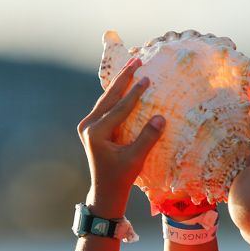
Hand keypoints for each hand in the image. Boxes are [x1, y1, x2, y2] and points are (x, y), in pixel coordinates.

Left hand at [77, 58, 164, 216]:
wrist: (105, 190)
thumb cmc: (121, 177)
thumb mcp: (136, 159)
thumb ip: (148, 138)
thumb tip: (161, 117)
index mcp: (96, 133)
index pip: (119, 108)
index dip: (134, 93)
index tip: (147, 78)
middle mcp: (88, 126)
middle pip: (109, 97)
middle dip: (123, 78)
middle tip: (137, 60)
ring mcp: (88, 125)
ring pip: (106, 99)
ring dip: (119, 83)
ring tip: (132, 66)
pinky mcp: (91, 127)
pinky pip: (105, 105)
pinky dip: (116, 94)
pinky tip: (124, 83)